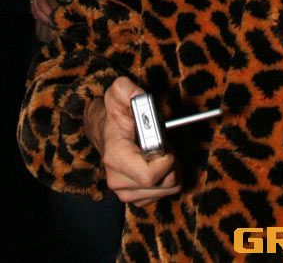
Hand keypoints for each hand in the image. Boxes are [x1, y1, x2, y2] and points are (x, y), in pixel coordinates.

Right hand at [29, 0, 66, 23]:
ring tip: (53, 25)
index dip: (47, 11)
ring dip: (42, 19)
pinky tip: (48, 20)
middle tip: (55, 25)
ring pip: (34, 10)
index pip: (41, 2)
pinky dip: (40, 15)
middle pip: (36, 9)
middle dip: (45, 18)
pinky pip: (34, 9)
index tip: (54, 18)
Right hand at [85, 77, 181, 206]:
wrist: (105, 132)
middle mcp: (117, 180)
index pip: (150, 176)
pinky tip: (157, 164)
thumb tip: (138, 95)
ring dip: (171, 170)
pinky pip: (164, 194)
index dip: (167, 160)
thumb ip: (127, 89)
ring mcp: (125, 192)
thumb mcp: (118, 93)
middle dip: (172, 162)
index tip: (166, 145)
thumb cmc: (116, 114)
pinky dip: (167, 179)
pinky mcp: (134, 197)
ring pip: (167, 189)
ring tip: (160, 153)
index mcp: (116, 157)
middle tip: (164, 146)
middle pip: (163, 183)